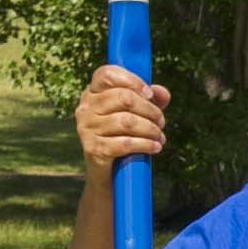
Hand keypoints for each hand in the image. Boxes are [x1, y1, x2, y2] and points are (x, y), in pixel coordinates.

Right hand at [75, 64, 168, 186]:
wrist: (109, 174)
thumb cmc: (123, 136)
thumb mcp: (138, 114)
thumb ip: (151, 99)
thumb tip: (162, 93)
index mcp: (93, 92)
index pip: (107, 74)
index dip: (132, 80)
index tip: (150, 94)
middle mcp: (85, 107)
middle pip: (124, 97)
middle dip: (150, 110)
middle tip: (161, 122)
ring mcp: (86, 127)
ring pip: (127, 121)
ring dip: (151, 129)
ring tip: (160, 137)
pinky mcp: (93, 148)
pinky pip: (125, 143)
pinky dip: (146, 144)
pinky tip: (156, 147)